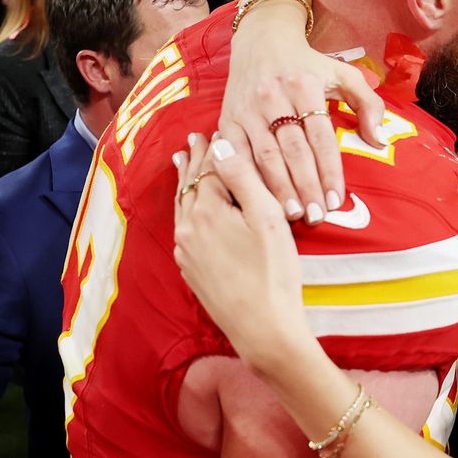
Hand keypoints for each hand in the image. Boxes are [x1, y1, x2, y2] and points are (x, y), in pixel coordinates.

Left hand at [173, 134, 308, 371]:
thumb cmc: (274, 272)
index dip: (214, 148)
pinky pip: (184, 229)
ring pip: (183, 207)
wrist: (263, 329)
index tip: (212, 129)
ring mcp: (187, 252)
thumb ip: (242, 177)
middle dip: (195, 161)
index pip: (210, 169)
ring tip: (182, 163)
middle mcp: (189, 228)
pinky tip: (189, 209)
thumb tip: (220, 143)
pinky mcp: (191, 271)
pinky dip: (186, 209)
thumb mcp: (267, 217)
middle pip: (191, 185)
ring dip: (186, 183)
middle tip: (194, 139)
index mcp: (207, 210)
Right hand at [222, 0, 383, 221]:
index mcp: (305, 85)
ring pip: (264, 155)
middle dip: (305, 186)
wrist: (260, 40)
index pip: (320, 136)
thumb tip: (380, 140)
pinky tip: (258, 200)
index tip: (337, 200)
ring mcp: (247, 109)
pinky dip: (248, 179)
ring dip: (278, 189)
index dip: (329, 170)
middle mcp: (273, 96)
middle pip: (292, 150)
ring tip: (293, 215)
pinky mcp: (226, 118)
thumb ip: (367, 104)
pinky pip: (236, 155)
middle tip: (316, 216)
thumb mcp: (343, 74)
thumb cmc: (307, 64)